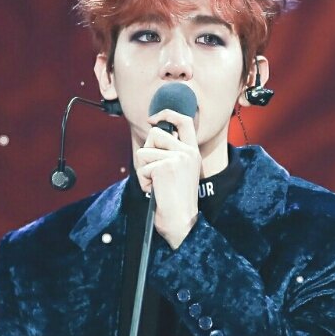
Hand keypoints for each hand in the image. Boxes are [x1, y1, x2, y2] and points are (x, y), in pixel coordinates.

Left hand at [135, 109, 200, 248]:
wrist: (181, 222)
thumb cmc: (176, 202)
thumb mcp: (180, 172)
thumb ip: (171, 153)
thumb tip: (153, 135)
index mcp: (193, 152)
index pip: (184, 121)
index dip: (167, 113)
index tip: (153, 118)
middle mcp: (187, 152)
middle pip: (155, 134)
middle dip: (147, 152)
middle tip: (153, 172)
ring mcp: (177, 158)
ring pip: (144, 152)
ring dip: (144, 171)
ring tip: (157, 185)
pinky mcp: (165, 167)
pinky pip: (141, 167)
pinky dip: (143, 181)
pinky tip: (155, 191)